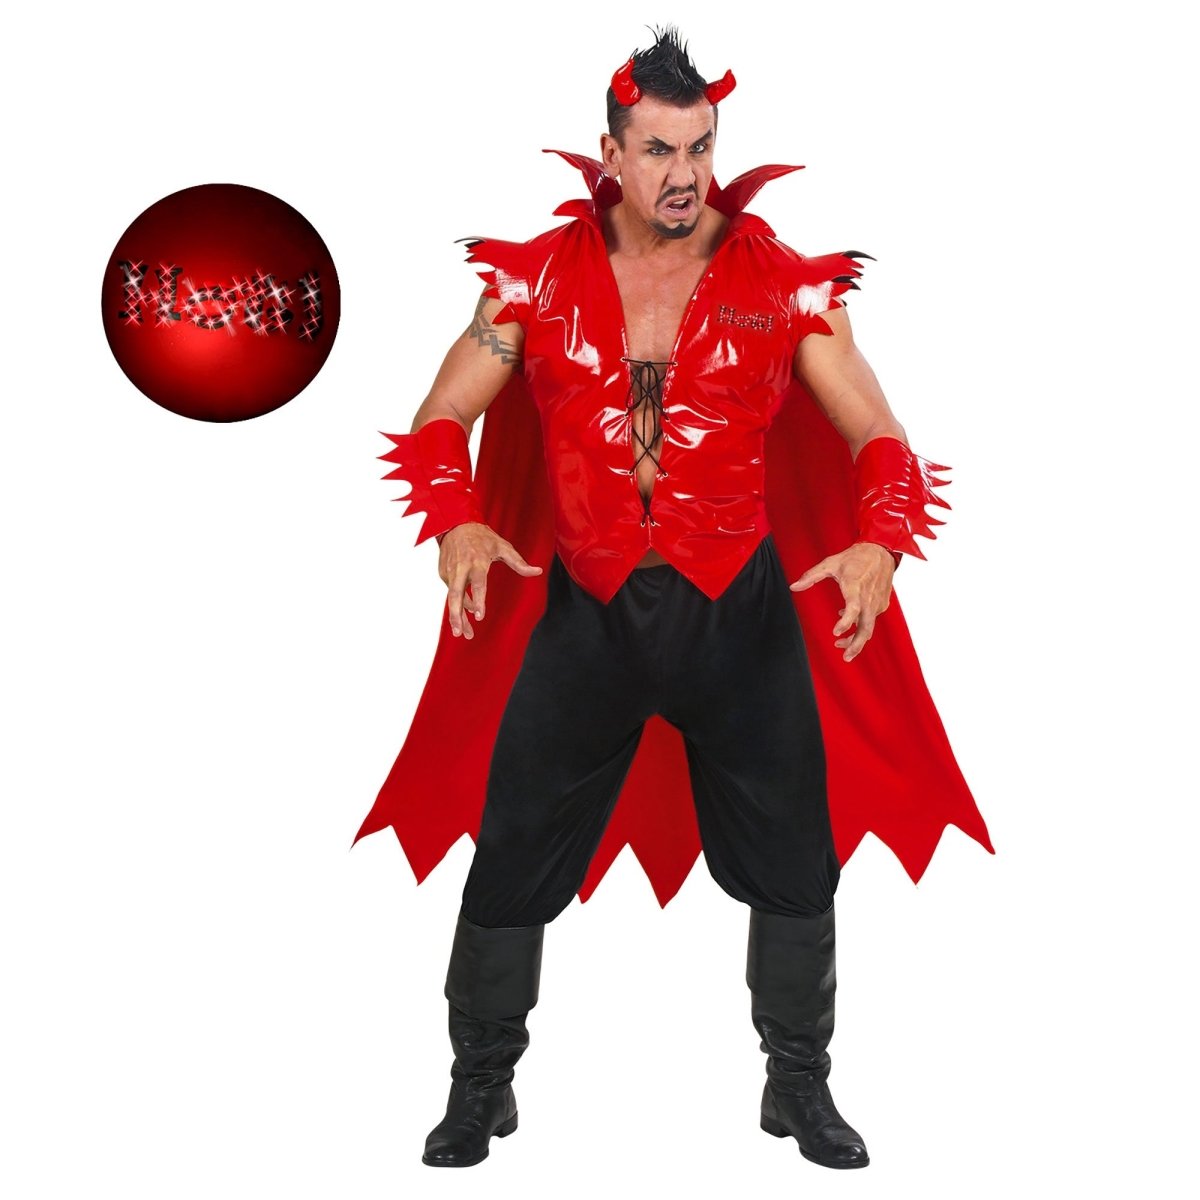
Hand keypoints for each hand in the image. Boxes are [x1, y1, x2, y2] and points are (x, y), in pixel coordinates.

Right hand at [438, 523, 542, 639]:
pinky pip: (451, 592)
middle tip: (460, 633)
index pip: (477, 584)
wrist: (456, 523)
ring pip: (452, 598)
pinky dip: (456, 605)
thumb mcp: (503, 546)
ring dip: (455, 616)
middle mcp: (461, 567)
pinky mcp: (443, 573)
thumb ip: (519, 562)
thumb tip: (537, 571)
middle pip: (456, 595)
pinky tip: (463, 615)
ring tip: (461, 632)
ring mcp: (450, 571)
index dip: (477, 600)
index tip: (479, 616)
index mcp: (477, 561)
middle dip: (457, 615)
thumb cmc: (482, 536)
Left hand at [789, 542, 895, 662]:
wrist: (881, 550)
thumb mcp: (830, 563)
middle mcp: (869, 597)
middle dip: (856, 644)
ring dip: (857, 639)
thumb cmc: (856, 557)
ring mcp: (877, 602)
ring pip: (869, 627)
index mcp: (856, 587)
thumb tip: (793, 587)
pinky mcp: (882, 603)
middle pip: (866, 628)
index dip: (845, 623)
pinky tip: (850, 622)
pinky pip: (872, 619)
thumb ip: (811, 576)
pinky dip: (861, 625)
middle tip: (845, 656)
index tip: (835, 632)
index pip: (853, 609)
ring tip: (842, 646)